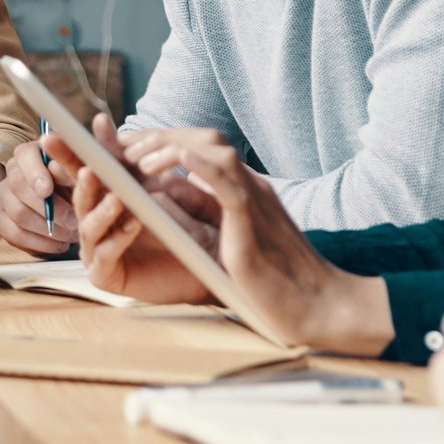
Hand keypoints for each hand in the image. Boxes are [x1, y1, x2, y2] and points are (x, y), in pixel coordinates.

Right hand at [0, 138, 76, 254]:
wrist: (70, 208)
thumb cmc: (75, 187)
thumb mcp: (77, 177)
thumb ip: (68, 171)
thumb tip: (58, 168)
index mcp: (30, 153)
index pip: (25, 156)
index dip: (34, 174)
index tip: (47, 191)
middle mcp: (12, 171)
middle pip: (18, 186)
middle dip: (47, 208)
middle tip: (72, 222)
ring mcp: (4, 195)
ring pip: (17, 213)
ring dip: (47, 228)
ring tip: (70, 235)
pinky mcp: (1, 218)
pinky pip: (14, 234)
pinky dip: (39, 243)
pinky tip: (58, 244)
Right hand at [60, 115, 214, 300]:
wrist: (205, 262)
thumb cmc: (177, 222)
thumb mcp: (150, 184)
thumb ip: (122, 156)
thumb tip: (99, 120)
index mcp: (99, 201)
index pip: (78, 174)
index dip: (65, 156)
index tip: (52, 138)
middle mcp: (92, 224)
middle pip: (78, 199)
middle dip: (80, 183)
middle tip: (88, 169)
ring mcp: (95, 251)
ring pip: (88, 227)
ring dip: (102, 211)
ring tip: (117, 199)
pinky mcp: (105, 276)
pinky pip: (105, 256)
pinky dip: (118, 238)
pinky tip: (133, 223)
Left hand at [121, 127, 390, 353]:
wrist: (320, 307)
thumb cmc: (275, 281)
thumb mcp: (229, 236)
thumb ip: (203, 208)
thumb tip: (169, 184)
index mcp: (244, 190)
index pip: (202, 148)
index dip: (164, 140)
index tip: (130, 145)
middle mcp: (251, 186)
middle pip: (205, 139)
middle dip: (160, 136)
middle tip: (124, 146)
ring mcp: (255, 200)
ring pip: (214, 150)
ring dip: (171, 146)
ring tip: (137, 159)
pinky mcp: (254, 221)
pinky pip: (227, 181)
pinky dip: (201, 165)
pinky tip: (174, 161)